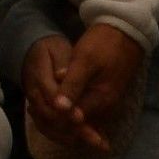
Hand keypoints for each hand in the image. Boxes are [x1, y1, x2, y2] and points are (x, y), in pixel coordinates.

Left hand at [22, 24, 144, 149]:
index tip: (33, 107)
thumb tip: (59, 108)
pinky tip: (55, 101)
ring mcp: (108, 105)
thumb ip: (72, 86)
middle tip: (31, 108)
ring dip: (60, 116)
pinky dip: (70, 110)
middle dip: (54, 120)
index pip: (71, 121)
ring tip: (37, 106)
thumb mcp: (84, 61)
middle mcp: (106, 109)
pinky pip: (86, 112)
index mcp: (99, 100)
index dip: (51, 117)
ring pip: (81, 121)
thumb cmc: (103, 43)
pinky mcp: (107, 99)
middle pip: (76, 126)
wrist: (127, 32)